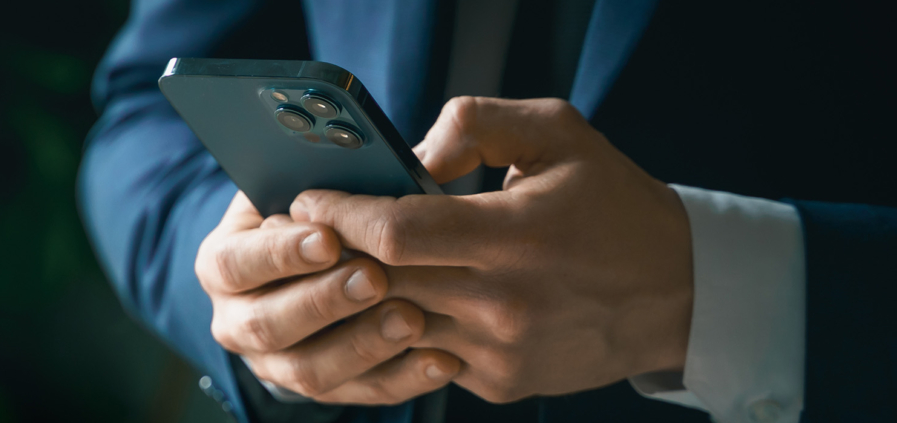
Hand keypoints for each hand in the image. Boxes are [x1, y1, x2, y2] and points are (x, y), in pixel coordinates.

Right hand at [195, 192, 461, 403]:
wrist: (319, 265)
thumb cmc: (318, 212)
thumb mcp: (310, 184)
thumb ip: (343, 171)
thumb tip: (398, 148)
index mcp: (224, 262)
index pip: (234, 263)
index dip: (278, 253)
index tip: (327, 236)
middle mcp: (238, 319)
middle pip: (267, 324)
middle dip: (324, 301)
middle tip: (375, 277)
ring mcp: (277, 363)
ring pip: (312, 370)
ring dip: (363, 344)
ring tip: (412, 318)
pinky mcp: (326, 388)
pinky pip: (363, 392)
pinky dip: (404, 377)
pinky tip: (441, 357)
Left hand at [290, 97, 693, 402]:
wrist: (675, 293)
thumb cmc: (612, 204)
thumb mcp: (558, 133)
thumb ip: (477, 124)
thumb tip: (410, 158)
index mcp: (516, 235)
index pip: (395, 232)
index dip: (341, 215)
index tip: (310, 200)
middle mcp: (504, 302)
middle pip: (382, 282)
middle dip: (336, 255)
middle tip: (313, 231)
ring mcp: (499, 352)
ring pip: (394, 325)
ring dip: (363, 296)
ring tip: (348, 264)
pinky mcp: (498, 383)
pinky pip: (424, 355)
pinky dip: (404, 327)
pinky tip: (402, 299)